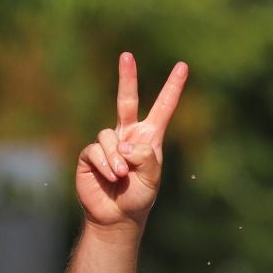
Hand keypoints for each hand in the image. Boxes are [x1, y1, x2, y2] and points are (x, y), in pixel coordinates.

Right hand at [75, 52, 188, 230]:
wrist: (116, 217)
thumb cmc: (138, 198)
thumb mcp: (151, 179)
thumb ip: (144, 157)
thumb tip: (123, 144)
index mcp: (148, 138)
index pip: (163, 108)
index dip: (173, 88)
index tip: (183, 66)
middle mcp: (127, 135)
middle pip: (126, 100)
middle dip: (126, 77)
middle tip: (127, 55)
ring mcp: (108, 144)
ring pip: (108, 135)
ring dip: (116, 157)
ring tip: (121, 175)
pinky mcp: (90, 154)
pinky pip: (96, 150)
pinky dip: (105, 163)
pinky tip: (110, 176)